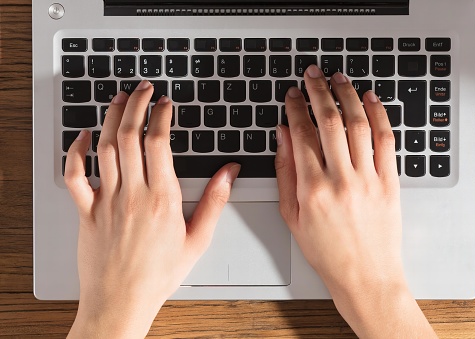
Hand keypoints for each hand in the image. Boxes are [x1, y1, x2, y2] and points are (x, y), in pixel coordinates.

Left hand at [65, 81, 239, 337]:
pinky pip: (74, 175)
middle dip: (136, 105)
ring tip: (119, 100)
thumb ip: (216, 200)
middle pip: (129, 136)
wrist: (123, 299)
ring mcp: (106, 200)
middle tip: (143, 89)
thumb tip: (229, 172)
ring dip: (110, 118)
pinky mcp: (86, 211)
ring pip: (104, 148)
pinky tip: (82, 136)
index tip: (166, 104)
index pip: (159, 143)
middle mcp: (132, 193)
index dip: (161, 116)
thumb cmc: (159, 273)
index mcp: (162, 198)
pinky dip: (75, 151)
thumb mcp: (198, 239)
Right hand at [275, 65, 435, 337]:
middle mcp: (341, 179)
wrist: (365, 275)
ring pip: (358, 124)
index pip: (301, 134)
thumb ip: (285, 172)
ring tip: (338, 78)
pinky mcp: (390, 182)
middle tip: (311, 74)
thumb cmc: (327, 251)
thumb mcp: (293, 215)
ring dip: (347, 95)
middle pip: (328, 121)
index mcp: (312, 188)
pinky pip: (385, 140)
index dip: (295, 108)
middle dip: (317, 91)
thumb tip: (283, 137)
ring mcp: (368, 179)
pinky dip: (378, 115)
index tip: (291, 94)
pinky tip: (370, 100)